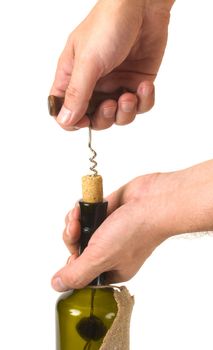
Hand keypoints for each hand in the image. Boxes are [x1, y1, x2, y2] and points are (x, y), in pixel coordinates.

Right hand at [50, 0, 174, 130]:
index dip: (72, 122)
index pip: (65, 111)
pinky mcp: (136, 83)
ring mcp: (116, 85)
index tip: (84, 121)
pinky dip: (144, 100)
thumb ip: (77, 93)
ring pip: (119, 117)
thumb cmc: (108, 25)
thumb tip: (65, 120)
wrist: (143, 6)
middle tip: (111, 104)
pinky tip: (144, 85)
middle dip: (104, 118)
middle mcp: (94, 85)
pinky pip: (140, 105)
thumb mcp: (88, 61)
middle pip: (94, 119)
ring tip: (130, 95)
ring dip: (125, 111)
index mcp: (72, 77)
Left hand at [51, 160, 212, 290]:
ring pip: (79, 230)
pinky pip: (85, 214)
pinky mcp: (107, 212)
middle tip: (76, 229)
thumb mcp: (101, 258)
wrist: (153, 200)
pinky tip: (84, 206)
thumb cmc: (135, 231)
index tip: (74, 255)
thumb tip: (58, 285)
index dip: (73, 264)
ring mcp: (108, 231)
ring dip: (74, 221)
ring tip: (79, 213)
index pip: (83, 274)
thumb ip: (77, 273)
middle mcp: (110, 251)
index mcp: (112, 269)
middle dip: (72, 237)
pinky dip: (81, 209)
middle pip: (78, 249)